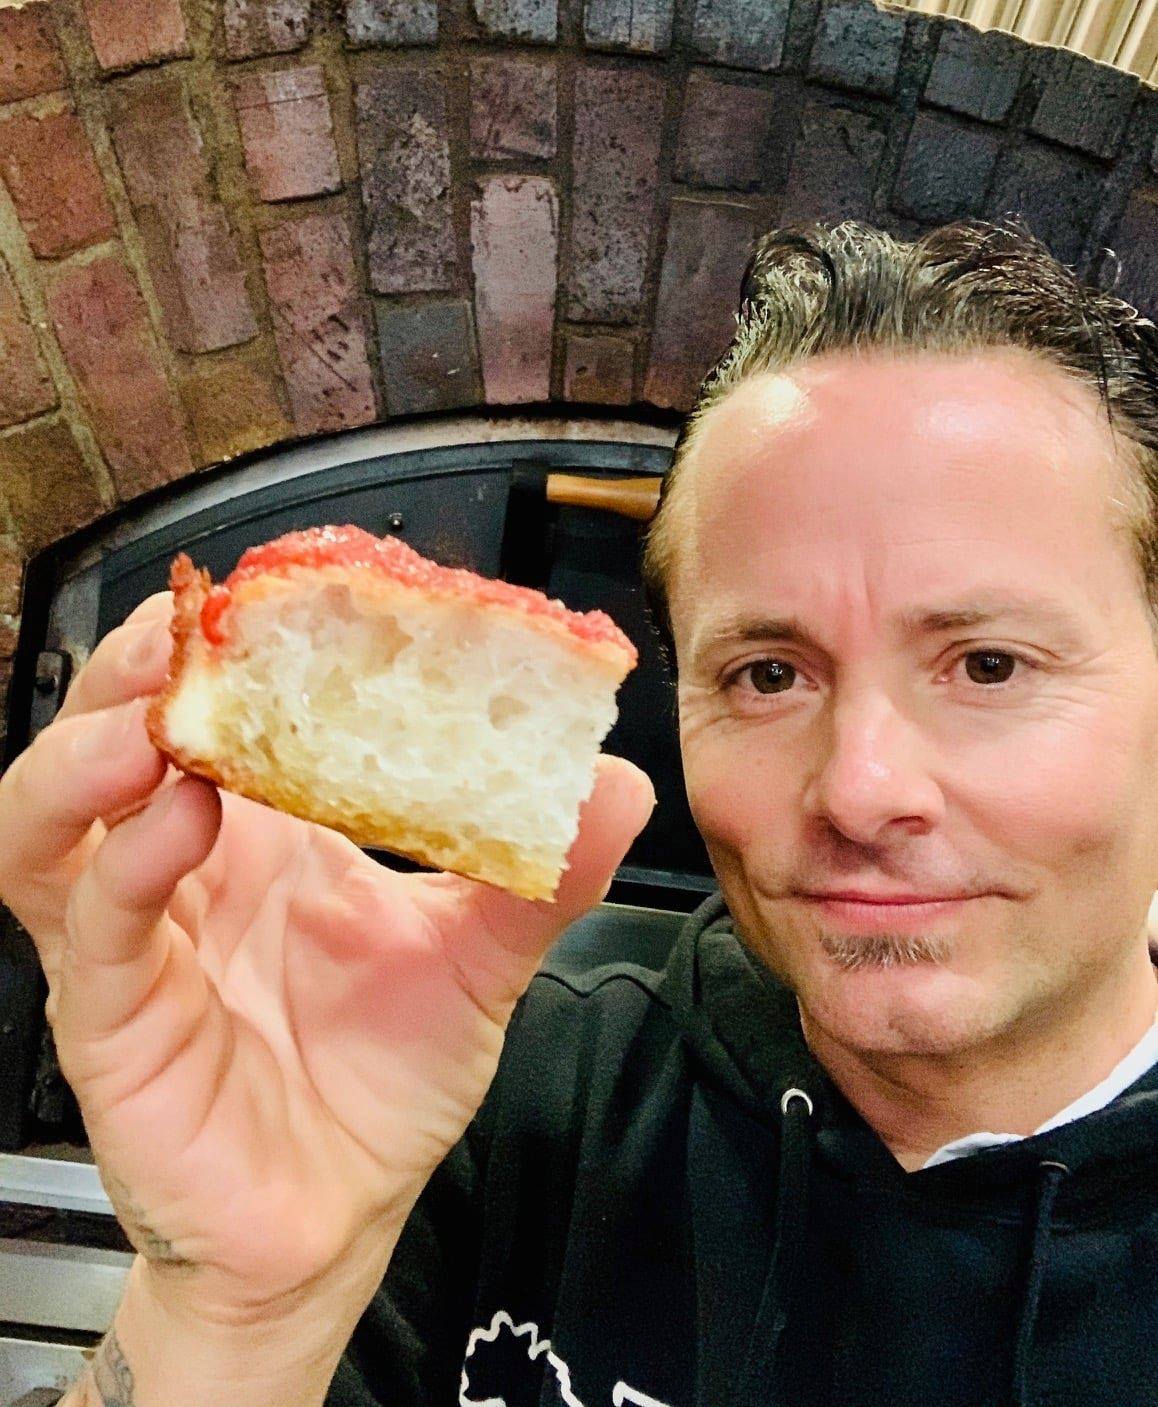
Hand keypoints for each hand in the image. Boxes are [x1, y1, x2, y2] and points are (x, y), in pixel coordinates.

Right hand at [0, 593, 654, 1324]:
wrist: (336, 1218)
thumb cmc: (386, 1083)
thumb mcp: (479, 961)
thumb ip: (543, 879)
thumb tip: (618, 785)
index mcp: (266, 836)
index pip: (231, 712)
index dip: (243, 648)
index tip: (292, 592)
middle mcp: (189, 869)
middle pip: (116, 734)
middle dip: (143, 669)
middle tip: (199, 621)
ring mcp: (139, 939)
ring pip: (52, 818)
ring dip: (91, 750)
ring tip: (158, 715)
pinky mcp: (112, 1018)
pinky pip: (90, 927)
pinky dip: (122, 866)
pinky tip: (175, 824)